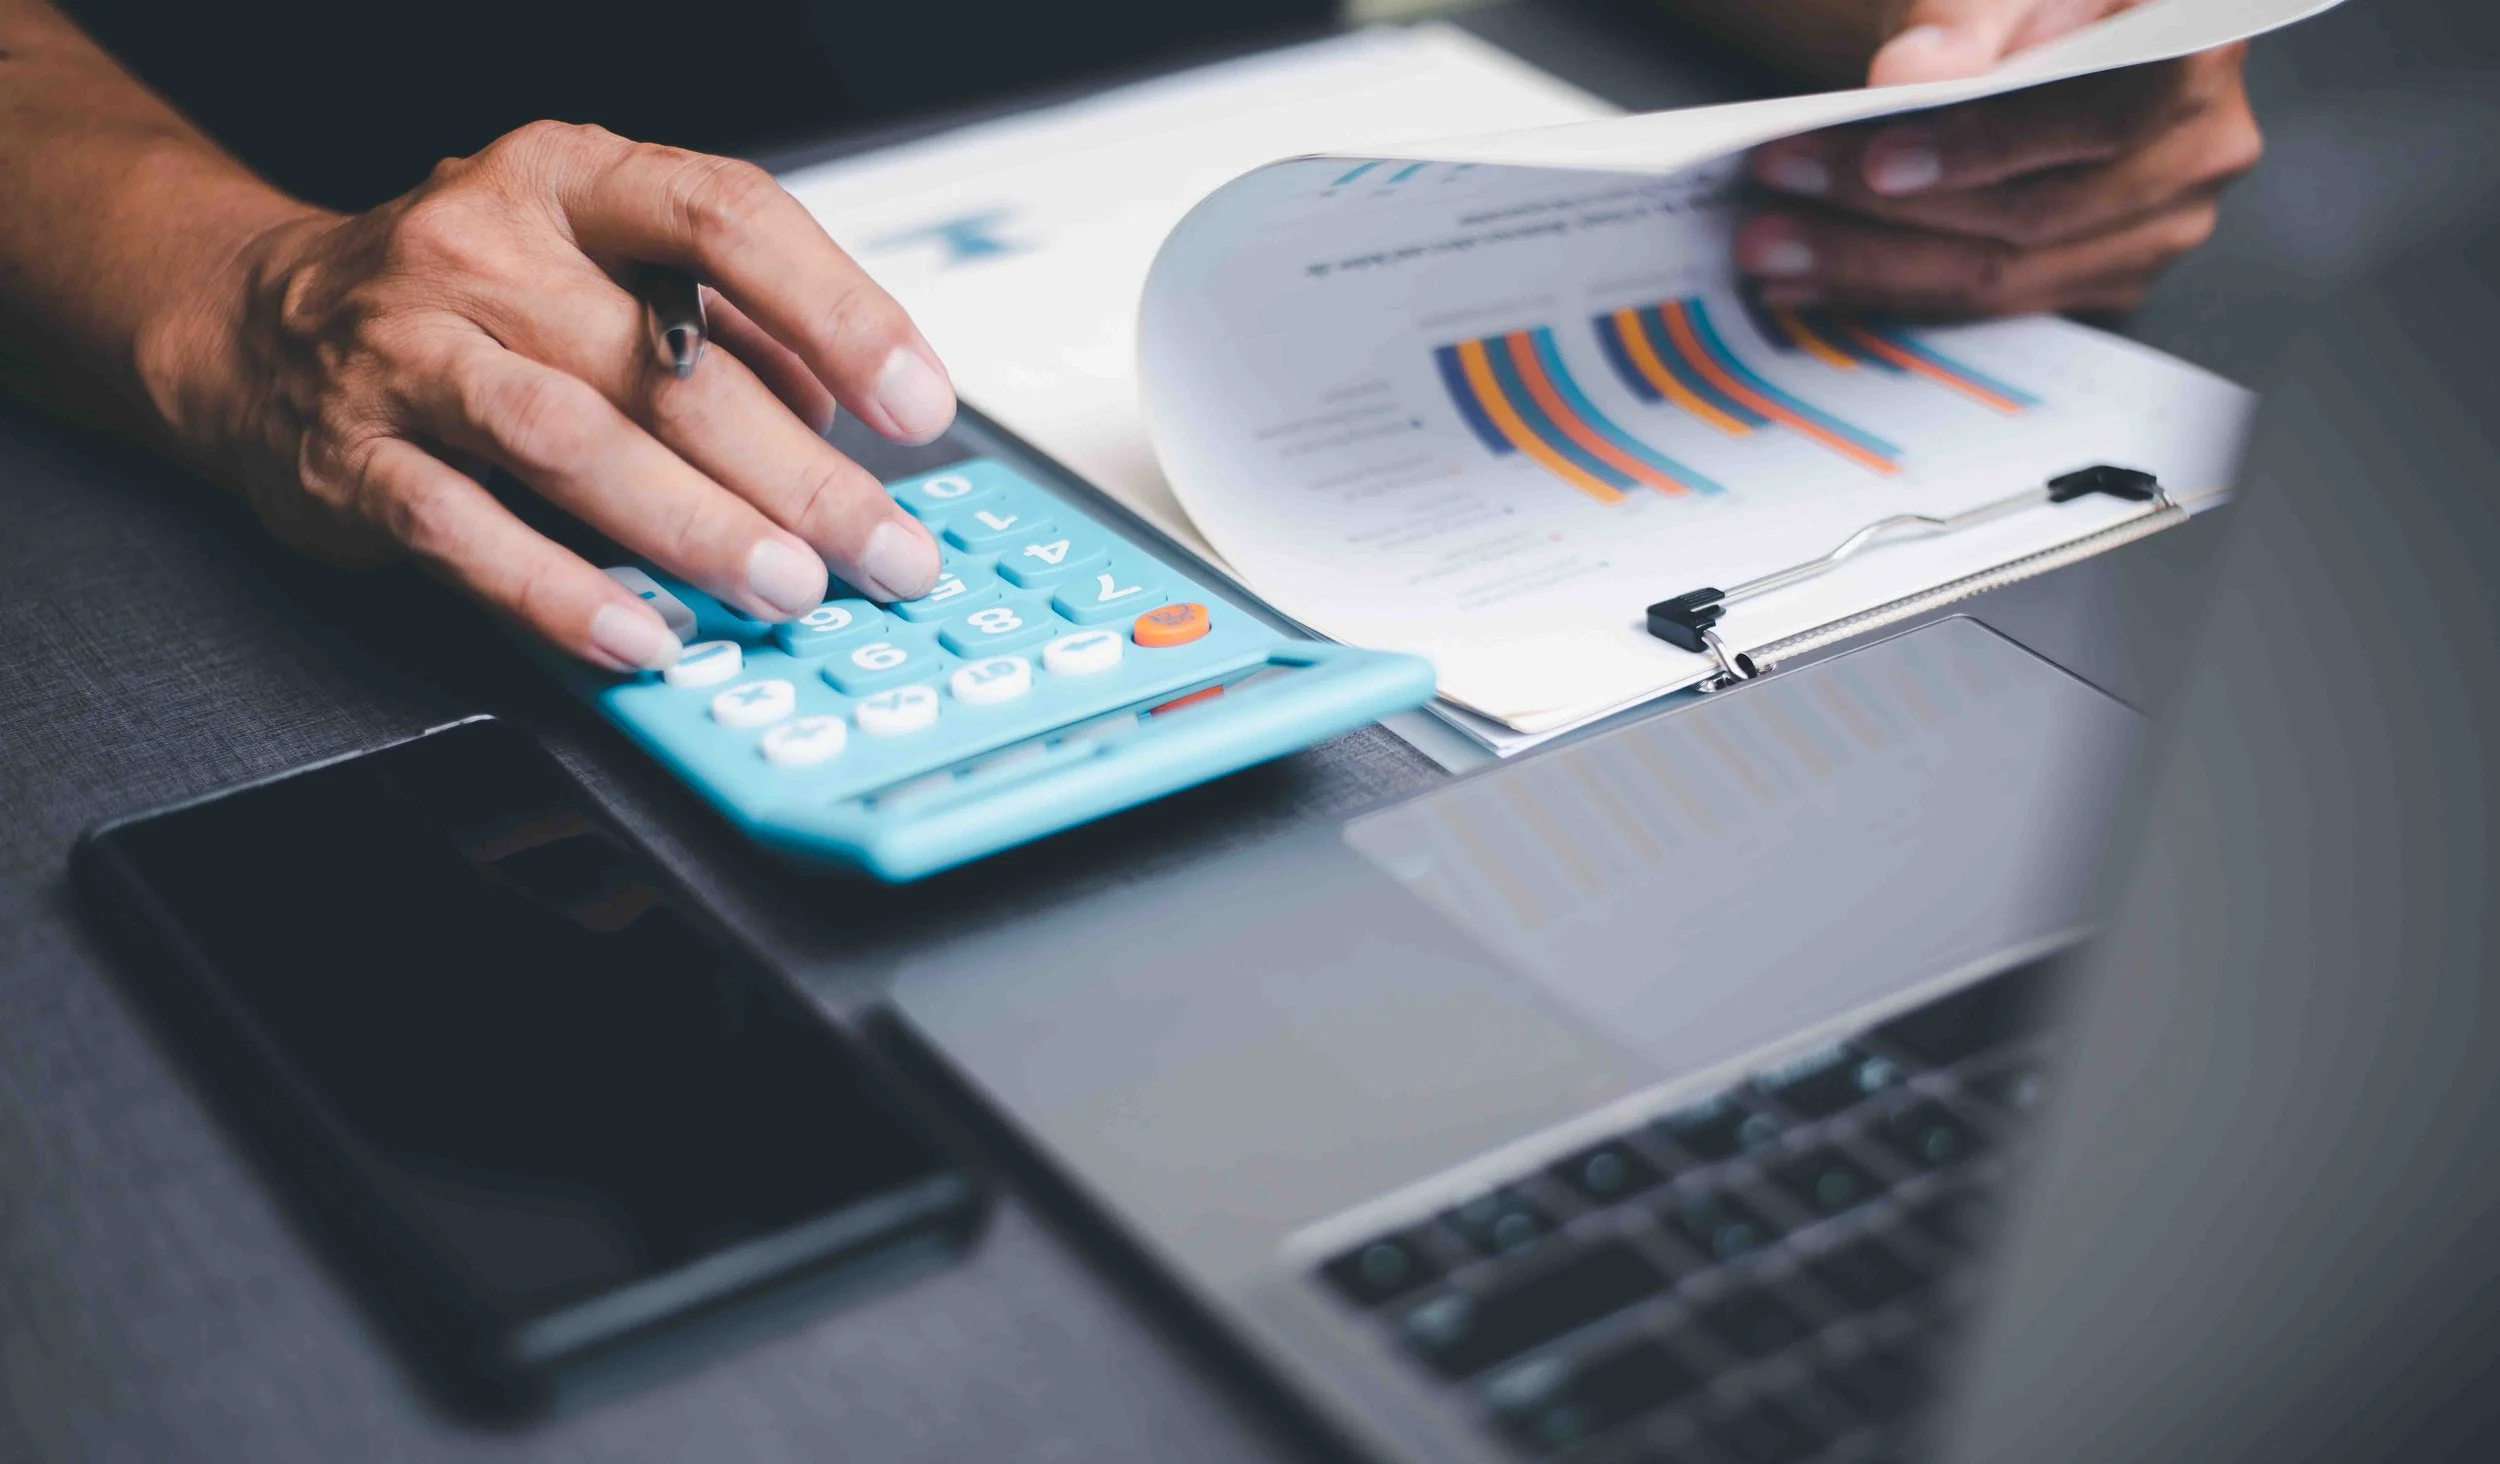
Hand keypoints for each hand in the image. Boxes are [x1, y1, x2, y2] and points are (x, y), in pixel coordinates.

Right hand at [151, 121, 955, 670]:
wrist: (254, 322)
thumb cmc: (470, 301)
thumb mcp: (599, 265)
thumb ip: (724, 329)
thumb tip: (838, 418)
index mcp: (571, 181)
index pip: (727, 219)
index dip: (837, 311)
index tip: (916, 402)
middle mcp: (485, 247)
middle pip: (667, 363)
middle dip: (797, 473)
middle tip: (881, 550)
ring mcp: (407, 349)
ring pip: (572, 440)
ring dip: (695, 526)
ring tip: (787, 589)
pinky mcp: (353, 457)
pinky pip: (466, 531)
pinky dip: (562, 592)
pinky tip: (643, 632)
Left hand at [1736, 1, 2262, 316]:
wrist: (2052, 17)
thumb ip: (1965, 11)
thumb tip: (1911, 73)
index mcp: (2198, 47)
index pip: (2094, 119)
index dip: (1982, 149)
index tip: (1877, 160)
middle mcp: (2201, 148)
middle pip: (2036, 217)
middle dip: (1887, 224)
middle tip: (1772, 215)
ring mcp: (2159, 226)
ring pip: (2006, 279)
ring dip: (1873, 272)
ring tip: (1771, 254)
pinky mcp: (2101, 274)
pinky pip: (1993, 306)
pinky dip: (1894, 293)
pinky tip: (1813, 279)